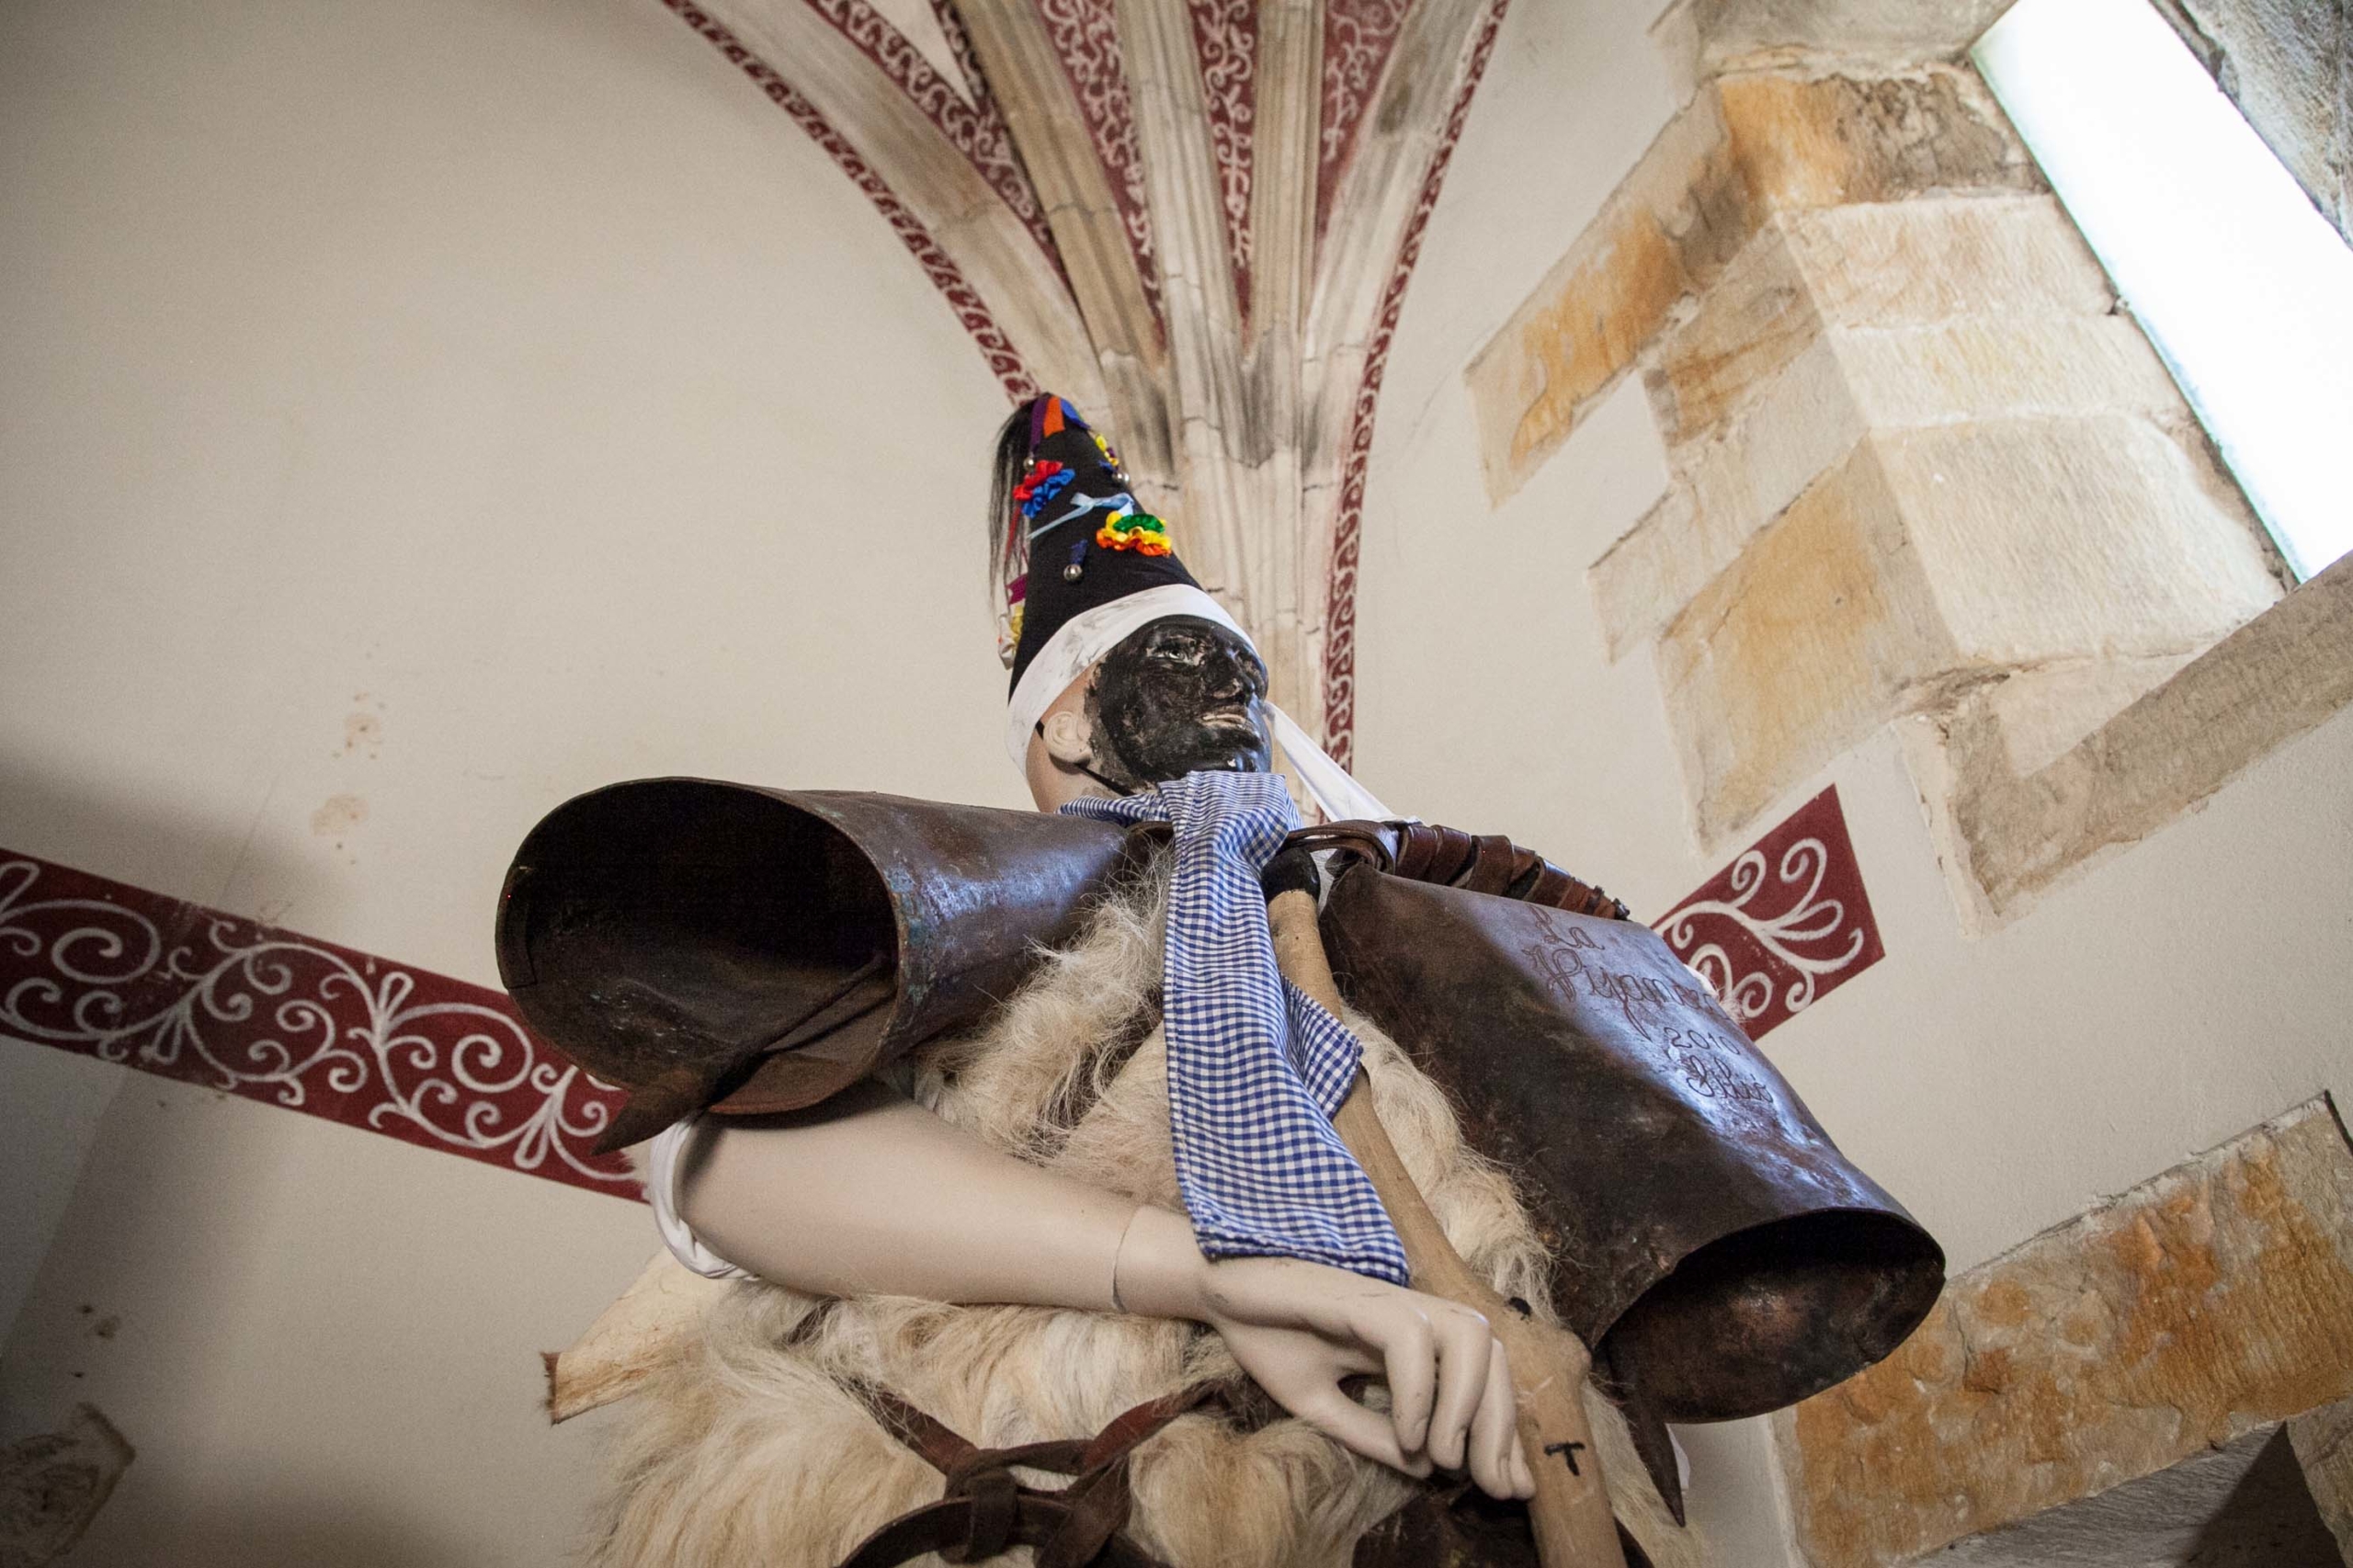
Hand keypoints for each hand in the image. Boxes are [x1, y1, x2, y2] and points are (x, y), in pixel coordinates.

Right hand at [1115, 1207, 1534, 1499]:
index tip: (1511, 1487)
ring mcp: (1392, 1300)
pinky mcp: (1362, 1296)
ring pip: (1470, 1336)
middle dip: (1499, 1429)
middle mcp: (1415, 1313)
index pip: (1485, 1379)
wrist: (1220, 1294)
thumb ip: (1372, 1433)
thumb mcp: (1324, 1406)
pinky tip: (1408, 1435)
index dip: (1505, 1433)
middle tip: (1487, 1486)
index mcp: (1414, 1337)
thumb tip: (1425, 1469)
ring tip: (1444, 1456)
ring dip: (1468, 1403)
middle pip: (1493, 1358)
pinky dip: (1418, 1392)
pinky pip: (1410, 1340)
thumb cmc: (1270, 1338)